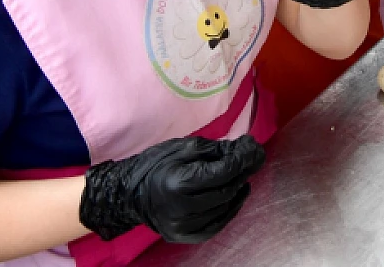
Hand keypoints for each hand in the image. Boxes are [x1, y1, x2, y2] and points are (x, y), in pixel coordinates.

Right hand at [80, 135, 266, 242]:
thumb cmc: (155, 165)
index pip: (224, 171)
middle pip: (227, 189)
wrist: (128, 195)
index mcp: (180, 183)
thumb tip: (244, 150)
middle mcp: (182, 209)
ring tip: (242, 174)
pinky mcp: (185, 236)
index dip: (244, 158)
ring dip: (238, 189)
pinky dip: (231, 208)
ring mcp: (183, 226)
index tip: (254, 148)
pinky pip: (218, 223)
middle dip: (243, 172)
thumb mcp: (183, 149)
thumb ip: (215, 150)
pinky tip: (237, 194)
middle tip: (252, 159)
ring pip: (225, 206)